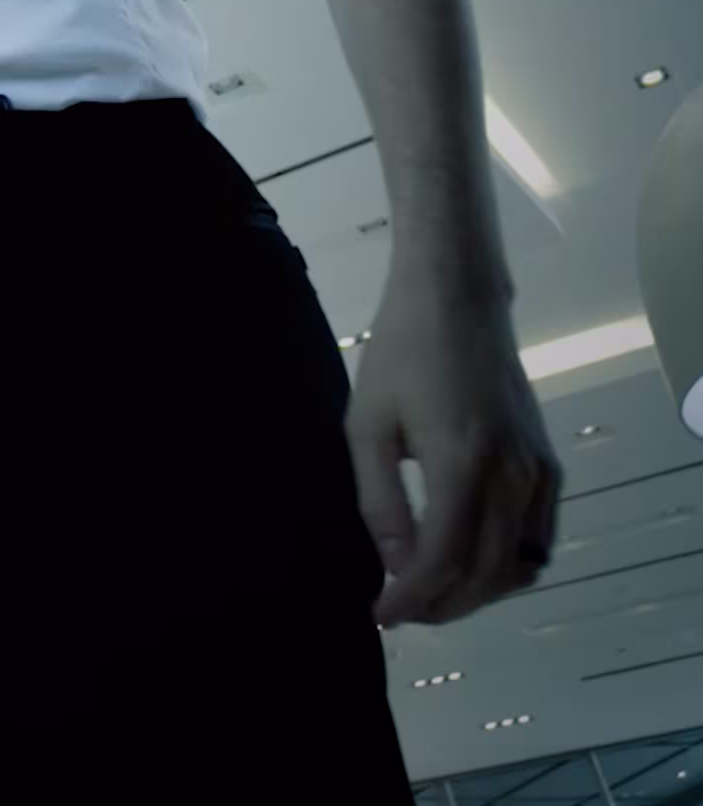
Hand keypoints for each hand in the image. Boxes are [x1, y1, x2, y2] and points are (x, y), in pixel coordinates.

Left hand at [346, 268, 561, 625]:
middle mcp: (512, 477)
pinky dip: (508, 565)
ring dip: (477, 591)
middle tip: (400, 610)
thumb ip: (380, 501)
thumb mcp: (367, 424)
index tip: (380, 615)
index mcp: (462, 467)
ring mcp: (538, 472)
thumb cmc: (401, 353)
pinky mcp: (547, 463)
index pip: (443, 562)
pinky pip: (538, 537)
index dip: (411, 599)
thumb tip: (396, 565)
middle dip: (442, 605)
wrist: (456, 299)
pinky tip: (470, 561)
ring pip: (519, 565)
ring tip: (430, 591)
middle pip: (485, 575)